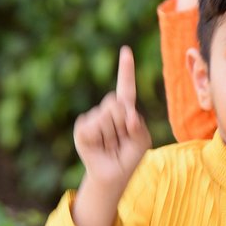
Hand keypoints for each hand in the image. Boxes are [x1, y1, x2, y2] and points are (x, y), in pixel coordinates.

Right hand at [73, 46, 151, 193]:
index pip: (126, 87)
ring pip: (106, 116)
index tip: (126, 51)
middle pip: (116, 103)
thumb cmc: (129, 156)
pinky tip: (100, 147)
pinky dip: (101, 139)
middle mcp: (106, 110)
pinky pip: (94, 126)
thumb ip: (139, 127)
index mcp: (124, 110)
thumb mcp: (143, 141)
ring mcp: (92, 117)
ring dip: (113, 135)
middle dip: (123, 124)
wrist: (112, 175)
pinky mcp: (82, 128)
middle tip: (121, 140)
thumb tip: (128, 115)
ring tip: (111, 146)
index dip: (126, 70)